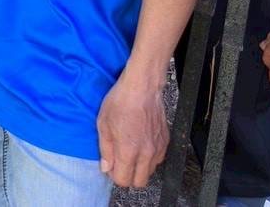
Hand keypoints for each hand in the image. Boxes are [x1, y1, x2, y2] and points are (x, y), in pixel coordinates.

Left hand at [95, 73, 168, 187]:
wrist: (141, 88)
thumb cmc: (121, 101)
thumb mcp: (103, 124)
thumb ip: (105, 149)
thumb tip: (106, 167)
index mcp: (128, 150)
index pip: (123, 180)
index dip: (114, 175)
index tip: (110, 167)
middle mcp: (146, 153)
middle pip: (140, 182)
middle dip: (128, 176)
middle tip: (120, 163)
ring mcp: (158, 148)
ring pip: (150, 171)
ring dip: (139, 167)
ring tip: (130, 151)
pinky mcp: (166, 141)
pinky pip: (158, 159)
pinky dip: (149, 158)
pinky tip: (141, 144)